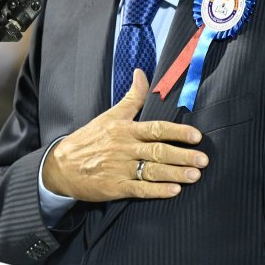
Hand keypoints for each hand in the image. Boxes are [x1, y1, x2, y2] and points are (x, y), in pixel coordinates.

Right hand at [40, 69, 206, 201]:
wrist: (60, 166)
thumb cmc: (89, 139)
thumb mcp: (110, 115)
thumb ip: (132, 97)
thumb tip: (141, 73)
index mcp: (125, 129)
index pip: (155, 129)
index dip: (177, 132)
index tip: (196, 136)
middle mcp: (124, 148)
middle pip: (158, 151)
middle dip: (183, 155)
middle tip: (203, 159)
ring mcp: (119, 169)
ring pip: (152, 171)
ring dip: (175, 173)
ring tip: (195, 176)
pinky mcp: (115, 187)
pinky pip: (140, 189)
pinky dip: (157, 191)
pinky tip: (174, 191)